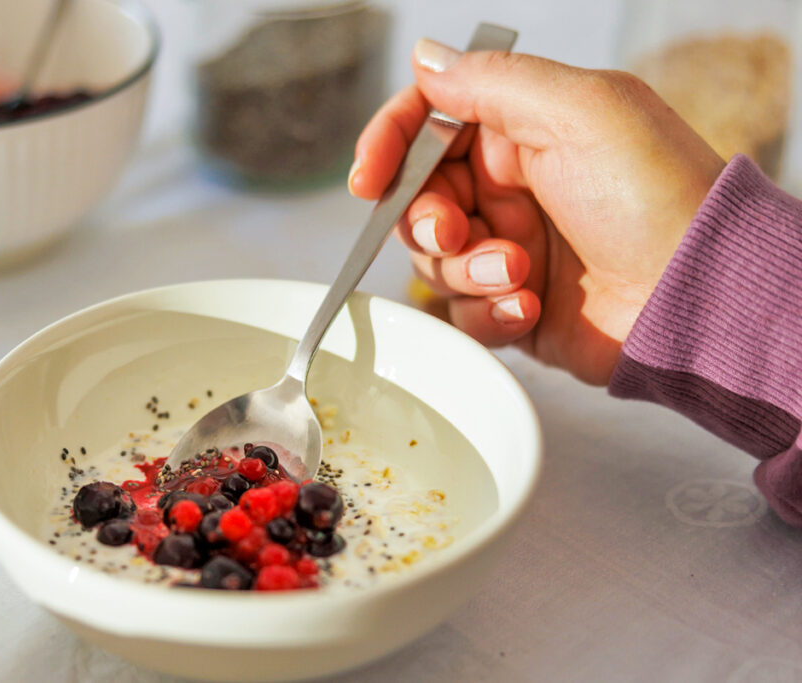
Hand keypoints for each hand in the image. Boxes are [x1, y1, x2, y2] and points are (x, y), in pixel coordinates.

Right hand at [350, 41, 725, 384]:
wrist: (701, 295)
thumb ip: (493, 81)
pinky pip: (464, 312)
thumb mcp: (581, 111)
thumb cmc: (657, 196)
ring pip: (435, 262)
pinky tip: (529, 308)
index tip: (367, 178)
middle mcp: (511, 188)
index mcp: (522, 129)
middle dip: (426, 222)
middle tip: (455, 234)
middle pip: (417, 200)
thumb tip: (426, 59)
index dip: (389, 145)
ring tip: (519, 273)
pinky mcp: (516, 306)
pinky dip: (487, 313)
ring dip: (467, 271)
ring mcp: (511, 248)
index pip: (428, 124)